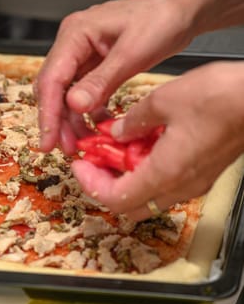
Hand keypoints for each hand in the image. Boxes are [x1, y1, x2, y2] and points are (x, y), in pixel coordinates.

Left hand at [70, 61, 243, 219]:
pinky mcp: (203, 173)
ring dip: (125, 178)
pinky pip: (166, 183)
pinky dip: (146, 171)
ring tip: (114, 151)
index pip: (114, 199)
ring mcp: (193, 182)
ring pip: (148, 197)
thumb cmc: (222, 97)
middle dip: (104, 185)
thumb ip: (134, 121)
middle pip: (129, 205)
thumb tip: (117, 132)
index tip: (80, 165)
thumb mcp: (164, 101)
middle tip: (93, 161)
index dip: (90, 185)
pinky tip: (143, 144)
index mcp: (164, 173)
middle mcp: (179, 186)